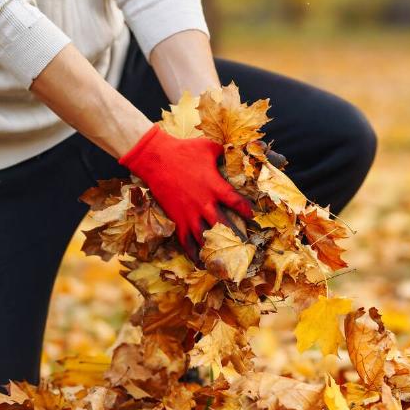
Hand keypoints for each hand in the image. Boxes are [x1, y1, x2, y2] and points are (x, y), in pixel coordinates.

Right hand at [119, 125, 253, 259]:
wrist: (156, 159)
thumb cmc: (183, 150)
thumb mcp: (208, 147)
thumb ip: (223, 152)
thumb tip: (235, 151)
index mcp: (215, 186)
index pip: (236, 202)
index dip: (246, 210)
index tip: (254, 218)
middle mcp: (204, 203)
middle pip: (223, 225)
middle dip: (235, 236)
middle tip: (245, 246)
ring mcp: (190, 213)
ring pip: (205, 237)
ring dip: (215, 248)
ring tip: (226, 260)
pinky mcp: (177, 219)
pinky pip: (186, 241)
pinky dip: (193, 253)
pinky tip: (200, 262)